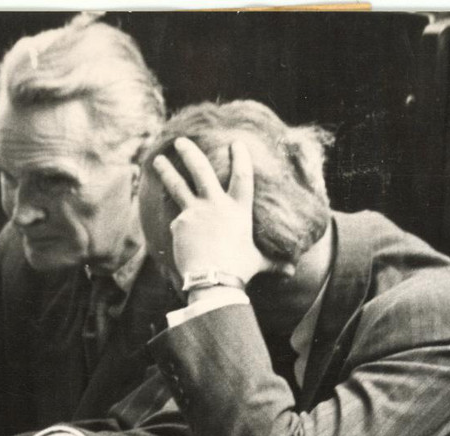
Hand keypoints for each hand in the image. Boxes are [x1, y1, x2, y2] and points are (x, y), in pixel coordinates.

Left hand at [152, 138, 273, 288]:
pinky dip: (178, 226)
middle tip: (180, 141)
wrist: (214, 280)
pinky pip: (177, 221)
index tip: (235, 143)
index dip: (240, 157)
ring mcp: (195, 212)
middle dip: (190, 152)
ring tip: (158, 161)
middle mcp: (216, 204)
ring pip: (177, 185)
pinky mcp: (180, 223)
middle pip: (201, 169)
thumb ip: (274, 263)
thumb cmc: (239, 271)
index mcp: (239, 210)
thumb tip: (291, 272)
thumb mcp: (258, 262)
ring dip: (167, 170)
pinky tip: (179, 237)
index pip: (242, 176)